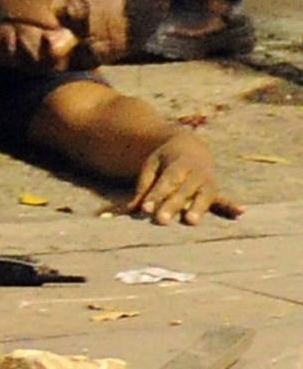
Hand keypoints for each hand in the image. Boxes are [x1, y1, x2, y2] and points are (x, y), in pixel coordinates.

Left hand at [128, 132, 242, 225]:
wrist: (192, 147)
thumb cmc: (166, 162)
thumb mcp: (152, 167)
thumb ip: (142, 188)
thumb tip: (127, 210)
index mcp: (177, 165)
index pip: (165, 182)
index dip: (155, 196)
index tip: (145, 210)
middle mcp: (194, 173)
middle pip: (181, 191)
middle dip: (171, 206)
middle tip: (161, 221)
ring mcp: (208, 182)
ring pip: (202, 197)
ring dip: (197, 209)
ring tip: (190, 221)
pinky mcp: (217, 192)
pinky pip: (225, 199)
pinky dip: (233, 206)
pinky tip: (241, 211)